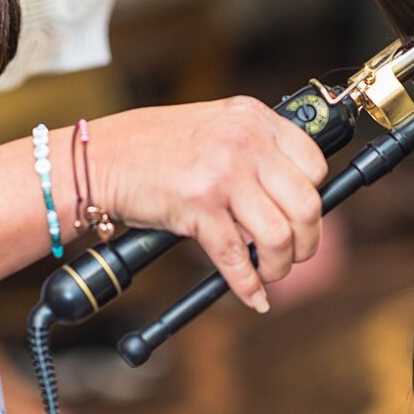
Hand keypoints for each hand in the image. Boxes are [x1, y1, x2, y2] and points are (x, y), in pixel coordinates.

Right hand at [92, 97, 327, 312]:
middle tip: (293, 255)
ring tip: (268, 273)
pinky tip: (252, 296)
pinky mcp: (199, 208)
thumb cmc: (150, 146)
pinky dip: (248, 285)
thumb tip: (288, 196)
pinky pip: (237, 258)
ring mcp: (223, 174)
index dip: (314, 199)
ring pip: (279, 236)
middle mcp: (244, 142)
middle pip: (306, 205)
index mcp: (253, 117)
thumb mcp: (213, 128)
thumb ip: (251, 149)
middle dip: (306, 242)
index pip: (314, 164)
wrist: (99, 158)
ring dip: (279, 267)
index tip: (301, 218)